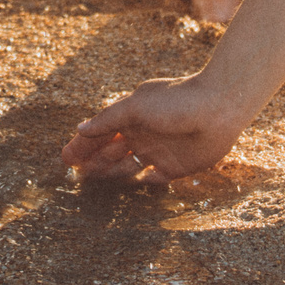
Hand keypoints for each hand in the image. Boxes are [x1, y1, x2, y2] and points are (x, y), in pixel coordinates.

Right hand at [62, 73, 247, 181]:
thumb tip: (79, 129)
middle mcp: (143, 134)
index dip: (82, 145)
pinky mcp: (178, 167)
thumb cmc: (176, 101)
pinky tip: (136, 184)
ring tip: (95, 182)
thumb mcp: (135, 107)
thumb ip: (107, 120)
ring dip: (113, 173)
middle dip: (93, 161)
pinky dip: (146, 181)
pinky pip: (156, 178)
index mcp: (131, 117)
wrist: (219, 107)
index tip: (66, 159)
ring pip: (129, 166)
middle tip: (76, 175)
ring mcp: (160, 151)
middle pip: (111, 152)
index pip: (100, 134)